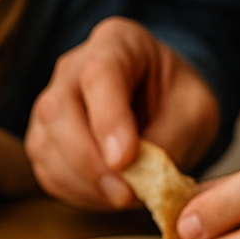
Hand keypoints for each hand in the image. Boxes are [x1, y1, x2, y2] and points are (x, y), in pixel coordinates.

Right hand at [25, 17, 218, 209]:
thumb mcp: (196, 111)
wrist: (163, 109)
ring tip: (126, 195)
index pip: (100, 74)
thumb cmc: (179, 101)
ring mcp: (50, 104)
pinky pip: (47, 171)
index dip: (108, 119)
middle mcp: (72, 69)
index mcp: (116, 42)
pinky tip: (109, 194)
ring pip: (46, 146)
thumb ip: (171, 137)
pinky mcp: (43, 140)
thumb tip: (138, 178)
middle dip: (88, 161)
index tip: (124, 159)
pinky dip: (77, 193)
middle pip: (58, 110)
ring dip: (84, 183)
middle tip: (125, 193)